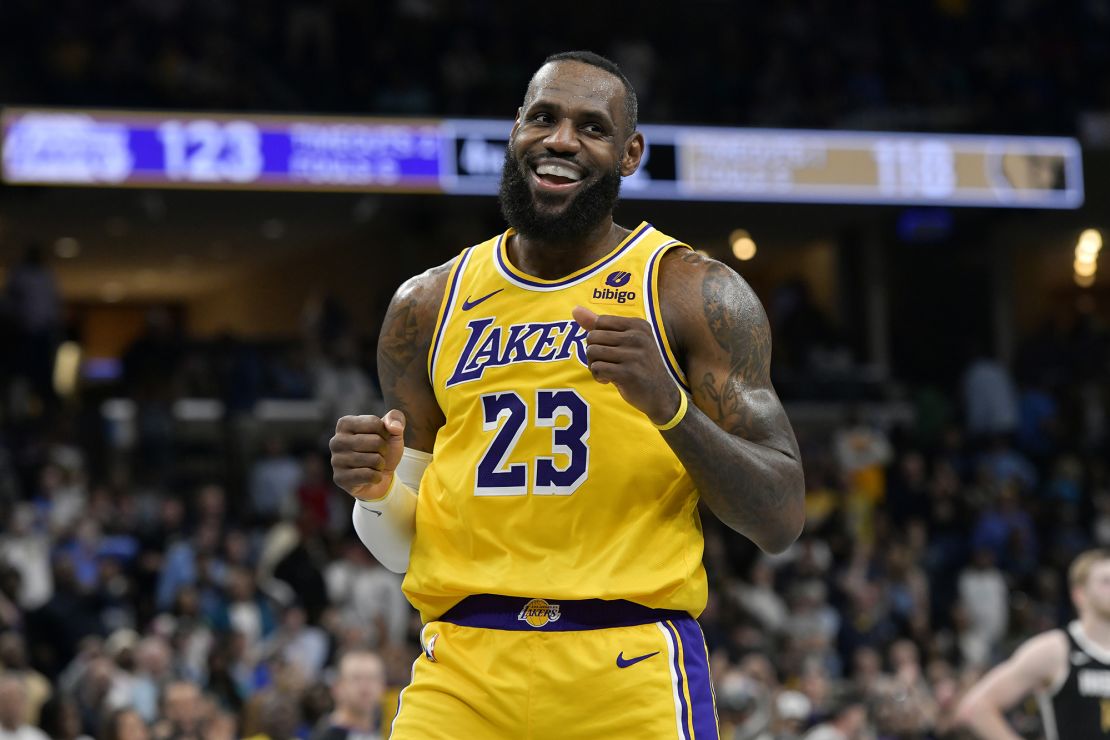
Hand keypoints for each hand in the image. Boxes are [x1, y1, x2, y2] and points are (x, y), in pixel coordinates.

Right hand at [329, 410, 405, 499]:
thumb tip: (395, 426)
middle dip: (384, 450)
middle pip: (376, 442)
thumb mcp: (392, 431)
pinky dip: (377, 477)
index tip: (380, 438)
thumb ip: (396, 419)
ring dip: (380, 464)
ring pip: (374, 460)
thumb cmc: (382, 449)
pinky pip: (369, 475)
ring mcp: (336, 460)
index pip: (374, 423)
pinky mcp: (340, 478)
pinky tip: (370, 476)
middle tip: (377, 454)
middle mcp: (336, 440)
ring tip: (373, 465)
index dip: (385, 433)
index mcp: (345, 423)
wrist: (380, 477)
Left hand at [571, 306, 681, 425]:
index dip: (597, 338)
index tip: (609, 350)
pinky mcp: (628, 373)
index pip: (600, 322)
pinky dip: (598, 376)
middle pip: (592, 337)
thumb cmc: (639, 366)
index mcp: (638, 325)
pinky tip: (609, 380)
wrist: (661, 394)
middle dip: (593, 353)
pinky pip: (596, 368)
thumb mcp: (625, 341)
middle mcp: (637, 337)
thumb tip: (575, 310)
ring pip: (592, 352)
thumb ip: (599, 325)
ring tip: (607, 372)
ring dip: (594, 365)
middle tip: (606, 364)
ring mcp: (633, 355)